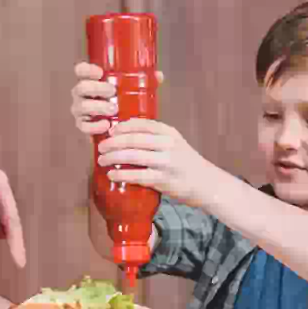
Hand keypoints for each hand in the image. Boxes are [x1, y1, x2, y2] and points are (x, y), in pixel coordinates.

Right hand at [69, 63, 165, 136]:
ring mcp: (81, 110)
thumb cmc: (125, 103)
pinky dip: (94, 126)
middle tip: (112, 91)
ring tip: (114, 109)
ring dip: (97, 107)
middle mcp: (82, 94)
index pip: (81, 70)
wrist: (121, 129)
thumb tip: (158, 76)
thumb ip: (144, 81)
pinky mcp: (83, 126)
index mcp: (91, 81)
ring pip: (81, 106)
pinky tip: (106, 125)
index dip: (87, 69)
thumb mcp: (134, 91)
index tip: (100, 72)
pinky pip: (83, 126)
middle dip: (96, 88)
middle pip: (81, 87)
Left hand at [97, 117, 223, 206]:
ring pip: (132, 156)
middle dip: (112, 143)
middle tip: (101, 147)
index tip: (110, 131)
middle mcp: (168, 145)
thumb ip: (156, 138)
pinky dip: (122, 175)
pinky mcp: (163, 180)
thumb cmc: (186, 163)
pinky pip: (137, 176)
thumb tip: (125, 134)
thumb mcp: (175, 143)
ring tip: (102, 160)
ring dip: (113, 158)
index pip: (141, 124)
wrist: (206, 184)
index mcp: (169, 133)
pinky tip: (112, 175)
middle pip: (133, 139)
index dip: (122, 126)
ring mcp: (166, 162)